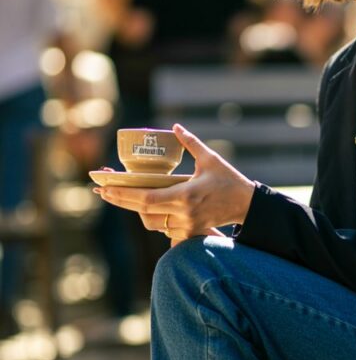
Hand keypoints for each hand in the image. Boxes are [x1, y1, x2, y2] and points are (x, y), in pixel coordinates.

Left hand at [93, 124, 255, 244]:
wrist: (247, 205)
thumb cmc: (229, 180)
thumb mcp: (210, 159)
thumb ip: (191, 143)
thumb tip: (176, 127)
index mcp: (185, 195)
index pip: (146, 198)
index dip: (123, 194)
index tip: (106, 188)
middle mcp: (183, 213)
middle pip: (142, 211)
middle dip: (121, 201)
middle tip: (103, 193)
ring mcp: (187, 225)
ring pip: (152, 223)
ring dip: (137, 212)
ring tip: (124, 199)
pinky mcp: (191, 232)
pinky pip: (165, 229)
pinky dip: (155, 220)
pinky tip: (147, 209)